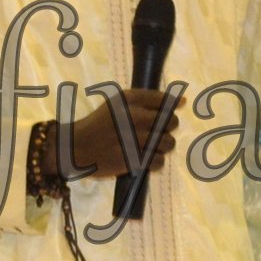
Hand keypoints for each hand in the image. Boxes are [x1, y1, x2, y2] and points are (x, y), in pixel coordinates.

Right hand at [62, 87, 179, 180]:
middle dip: (166, 129)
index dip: (170, 110)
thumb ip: (149, 100)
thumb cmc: (99, 124)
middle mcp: (134, 116)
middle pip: (171, 122)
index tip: (162, 117)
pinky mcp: (133, 160)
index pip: (166, 101)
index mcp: (130, 99)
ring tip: (148, 147)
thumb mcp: (118, 104)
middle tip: (152, 134)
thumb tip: (184, 101)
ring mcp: (134, 139)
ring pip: (168, 143)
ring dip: (162, 147)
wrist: (76, 148)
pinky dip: (154, 162)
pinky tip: (143, 159)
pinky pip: (159, 161)